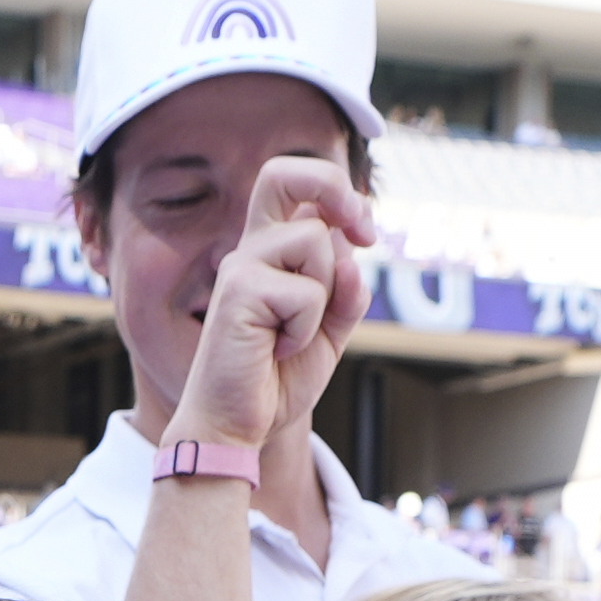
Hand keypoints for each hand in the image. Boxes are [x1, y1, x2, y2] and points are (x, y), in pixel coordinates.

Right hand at [171, 155, 374, 457]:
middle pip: (282, 174)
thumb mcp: (328, 333)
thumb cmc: (275, 380)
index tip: (364, 234)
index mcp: (271, 253)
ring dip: (325, 293)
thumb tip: (351, 256)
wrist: (237, 426)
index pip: (298, 189)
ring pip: (315, 240)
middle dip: (332, 186)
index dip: (341, 194)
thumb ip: (346, 294)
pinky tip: (278, 350)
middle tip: (360, 230)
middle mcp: (252, 250)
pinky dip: (307, 327)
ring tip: (295, 332)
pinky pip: (306, 292)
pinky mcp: (239, 293)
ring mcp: (242, 268)